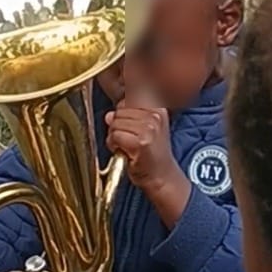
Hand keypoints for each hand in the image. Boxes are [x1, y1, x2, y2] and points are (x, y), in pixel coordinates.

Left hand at [105, 100, 190, 225]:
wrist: (162, 177)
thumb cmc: (151, 156)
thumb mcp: (145, 130)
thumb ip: (127, 117)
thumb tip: (109, 115)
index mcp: (158, 109)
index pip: (133, 93)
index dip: (123, 106)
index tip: (127, 105)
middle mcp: (155, 116)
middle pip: (120, 109)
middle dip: (117, 125)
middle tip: (128, 140)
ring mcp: (149, 128)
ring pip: (115, 123)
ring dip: (115, 136)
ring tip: (127, 147)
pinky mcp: (140, 142)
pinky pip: (115, 135)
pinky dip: (114, 145)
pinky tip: (124, 152)